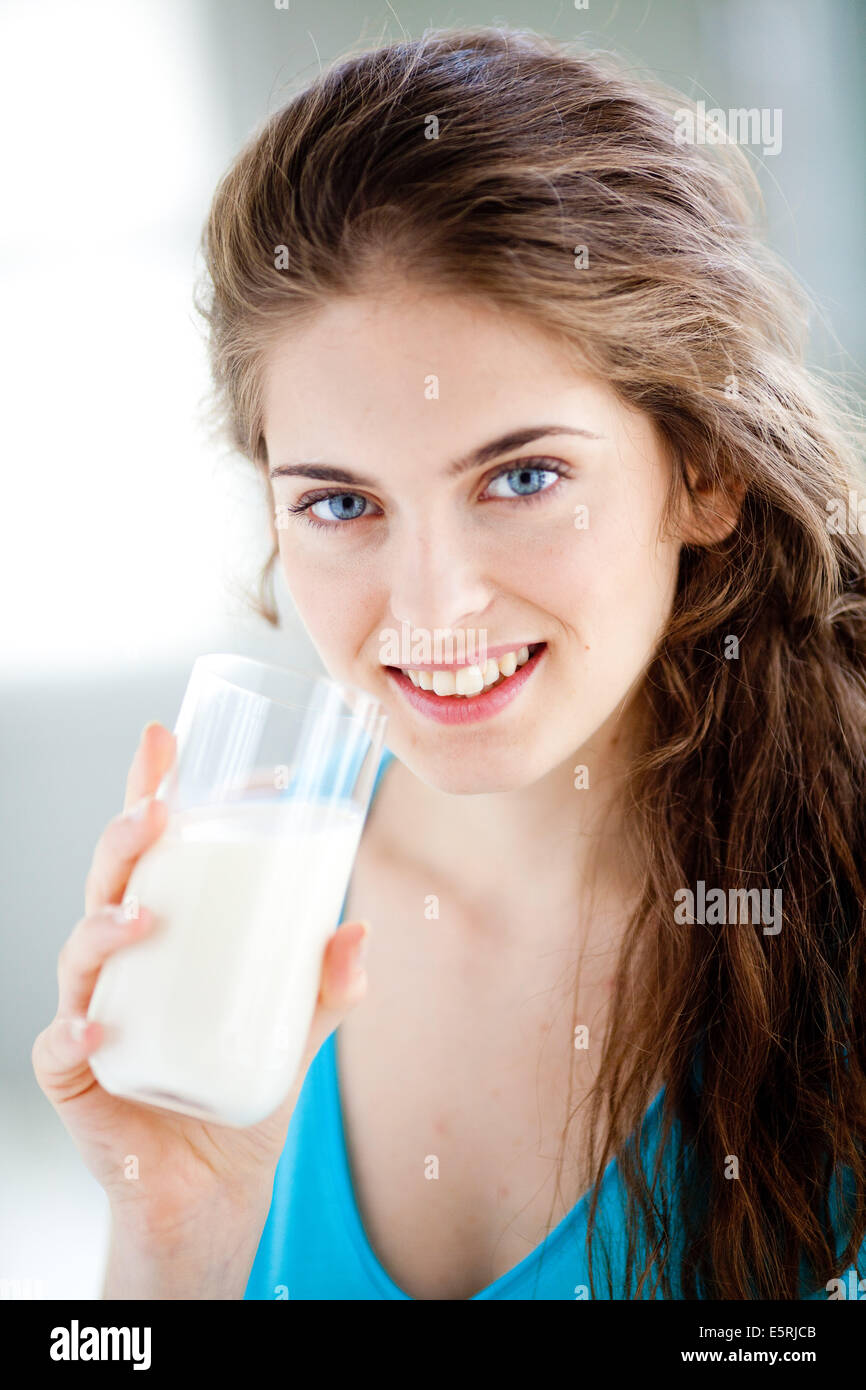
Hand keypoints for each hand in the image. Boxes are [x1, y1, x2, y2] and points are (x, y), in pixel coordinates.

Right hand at [32, 722, 370, 1238]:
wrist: (214, 1188)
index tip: (180, 743)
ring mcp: (93, 1011)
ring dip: (105, 924)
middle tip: (159, 805)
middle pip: (112, 879)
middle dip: (128, 832)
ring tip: (141, 916)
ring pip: (81, 951)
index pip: (153, 847)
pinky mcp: (77, 1076)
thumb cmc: (244, 1086)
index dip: (155, 788)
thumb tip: (361, 929)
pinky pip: (60, 1046)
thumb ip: (329, 984)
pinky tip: (97, 1021)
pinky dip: (75, 1030)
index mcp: (165, 931)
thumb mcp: (297, 1026)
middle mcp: (120, 960)